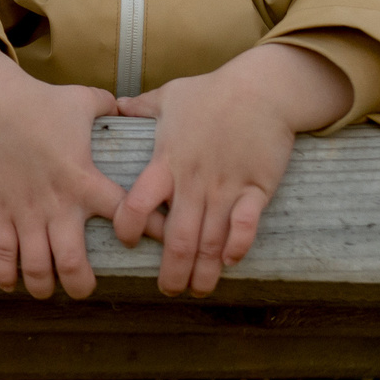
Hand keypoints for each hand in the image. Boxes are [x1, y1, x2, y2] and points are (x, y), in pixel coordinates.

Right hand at [0, 39, 125, 299]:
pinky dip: (6, 276)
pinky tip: (12, 283)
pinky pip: (1, 255)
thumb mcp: (83, 100)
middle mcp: (57, 204)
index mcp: (84, 180)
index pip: (127, 213)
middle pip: (73, 264)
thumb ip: (109, 107)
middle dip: (82, 286)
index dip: (151, 232)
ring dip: (44, 286)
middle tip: (84, 288)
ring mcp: (25, 211)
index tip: (164, 245)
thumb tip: (127, 107)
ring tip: (49, 288)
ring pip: (36, 268)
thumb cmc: (40, 101)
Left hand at [112, 43, 351, 296]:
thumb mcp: (171, 95)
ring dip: (204, 271)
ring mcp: (226, 186)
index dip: (129, 227)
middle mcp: (193, 180)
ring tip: (198, 290)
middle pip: (177, 237)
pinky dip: (238, 246)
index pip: (137, 202)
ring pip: (211, 239)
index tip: (127, 242)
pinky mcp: (257, 187)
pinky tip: (231, 262)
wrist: (264, 88)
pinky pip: (246, 224)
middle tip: (169, 291)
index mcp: (167, 161)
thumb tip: (115, 106)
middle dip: (173, 271)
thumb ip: (142, 108)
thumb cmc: (213, 92)